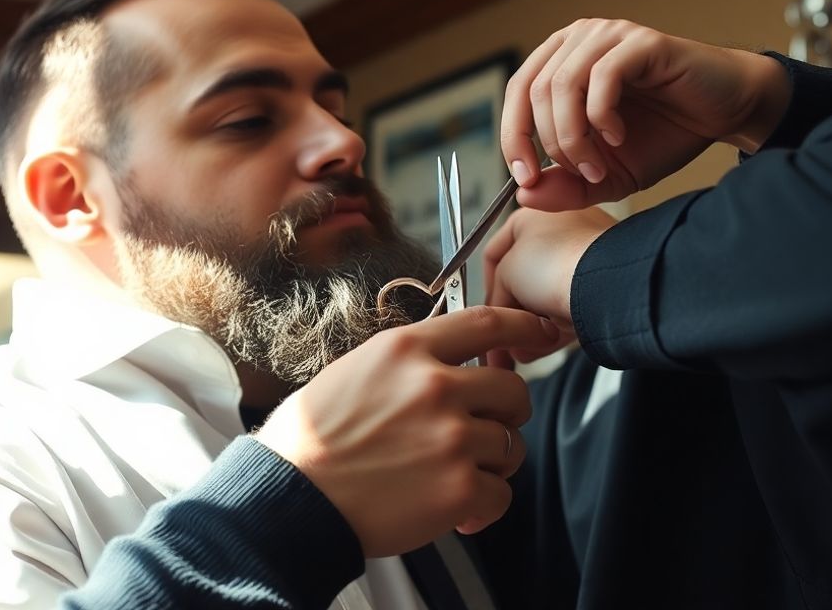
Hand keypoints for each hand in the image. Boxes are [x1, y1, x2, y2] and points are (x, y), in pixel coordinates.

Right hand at [254, 307, 560, 556]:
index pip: (487, 323)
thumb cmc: (311, 441)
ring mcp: (450, 437)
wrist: (290, 498)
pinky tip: (455, 507)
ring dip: (491, 462)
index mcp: (406, 351)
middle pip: (512, 389)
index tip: (541, 332)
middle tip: (482, 430)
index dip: (524, 326)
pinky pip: (501, 493)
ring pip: (510, 444)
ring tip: (453, 474)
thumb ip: (408, 364)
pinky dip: (483, 505)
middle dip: (506, 412)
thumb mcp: (355, 372)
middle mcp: (435, 387)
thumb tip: (452, 367)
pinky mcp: (457, 488)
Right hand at [482, 207, 614, 359]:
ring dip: (529, 326)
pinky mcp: (601, 285)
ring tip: (522, 348)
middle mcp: (561, 230)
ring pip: (545, 300)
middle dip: (510, 314)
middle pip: (521, 282)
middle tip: (501, 338)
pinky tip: (543, 346)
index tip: (483, 311)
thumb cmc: (557, 263)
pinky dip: (555, 329)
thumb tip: (499, 317)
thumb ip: (495, 295)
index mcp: (534, 214)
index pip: (494, 254)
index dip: (485, 288)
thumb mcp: (506, 273)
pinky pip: (570, 310)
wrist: (603, 284)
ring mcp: (584, 257)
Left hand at [501, 19, 789, 210]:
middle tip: (583, 175)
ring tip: (600, 163)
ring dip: (574, 136)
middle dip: (551, 145)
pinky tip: (619, 136)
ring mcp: (610, 35)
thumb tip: (524, 194)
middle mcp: (579, 39)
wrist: (724, 114)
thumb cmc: (664, 135)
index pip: (516, 93)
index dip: (512, 138)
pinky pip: (602, 76)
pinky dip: (602, 116)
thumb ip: (567, 186)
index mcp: (561, 61)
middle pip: (534, 91)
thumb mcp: (608, 175)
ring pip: (562, 84)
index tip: (525, 179)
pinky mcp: (641, 41)